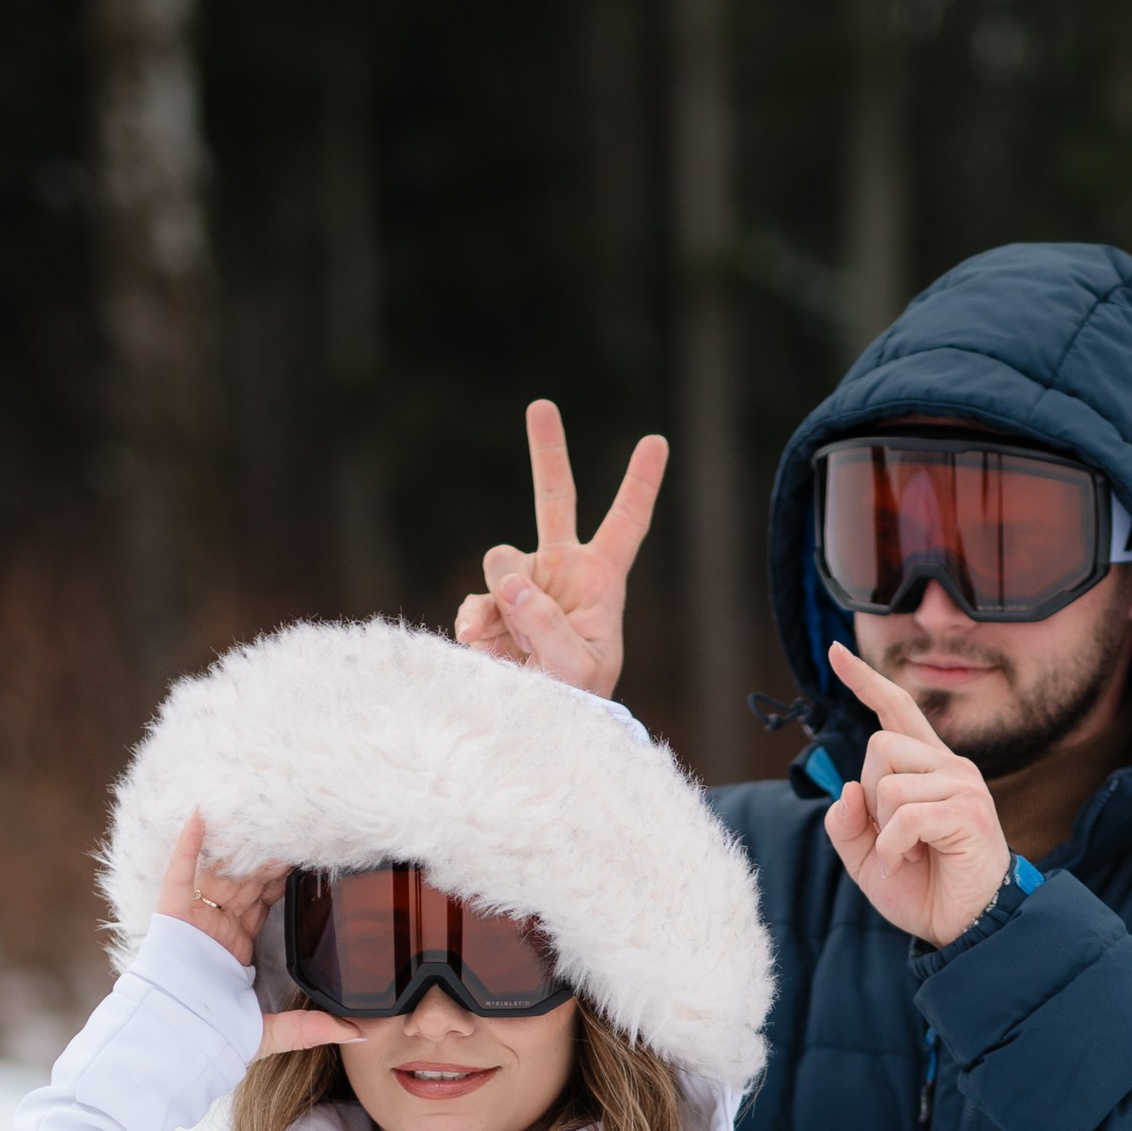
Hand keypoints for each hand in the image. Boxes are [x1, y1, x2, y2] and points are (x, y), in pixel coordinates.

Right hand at [154, 813, 357, 1055]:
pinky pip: (179, 875)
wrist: (178, 1040)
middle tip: (292, 835)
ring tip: (263, 824)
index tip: (305, 863)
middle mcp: (216, 929)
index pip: (262, 905)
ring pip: (220, 874)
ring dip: (240, 851)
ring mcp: (195, 920)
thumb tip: (357, 1035)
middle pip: (244, 884)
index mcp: (235, 948)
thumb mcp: (274, 1031)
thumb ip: (313, 1028)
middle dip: (266, 862)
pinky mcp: (173, 917)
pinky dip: (188, 847)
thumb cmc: (214, 1035)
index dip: (281, 883)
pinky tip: (200, 817)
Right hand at [453, 398, 667, 700]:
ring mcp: (524, 584)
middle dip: (546, 452)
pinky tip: (482, 647)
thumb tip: (514, 581)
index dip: (640, 484)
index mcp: (602, 580)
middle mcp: (562, 570)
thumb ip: (548, 625)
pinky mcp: (492, 605)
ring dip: (503, 596)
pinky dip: (475, 623)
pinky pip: (475, 601)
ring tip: (512, 642)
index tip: (656, 442)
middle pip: (554, 498)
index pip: (626, 524)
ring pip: (501, 559)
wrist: (541, 725)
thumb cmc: (578, 701)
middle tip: (541, 405)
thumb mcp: (577, 671)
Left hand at [822, 641, 1012, 944]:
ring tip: (905, 854)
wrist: (964, 926)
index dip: (865, 682)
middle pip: (879, 747)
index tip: (837, 653)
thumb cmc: (921, 888)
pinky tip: (907, 861)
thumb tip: (847, 789)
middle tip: (890, 835)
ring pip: (888, 785)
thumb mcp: (866, 857)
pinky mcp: (968, 813)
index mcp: (926, 767)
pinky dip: (894, 847)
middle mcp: (949, 765)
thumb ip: (848, 823)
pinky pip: (906, 816)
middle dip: (869, 797)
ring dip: (883, 830)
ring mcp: (963, 786)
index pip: (895, 710)